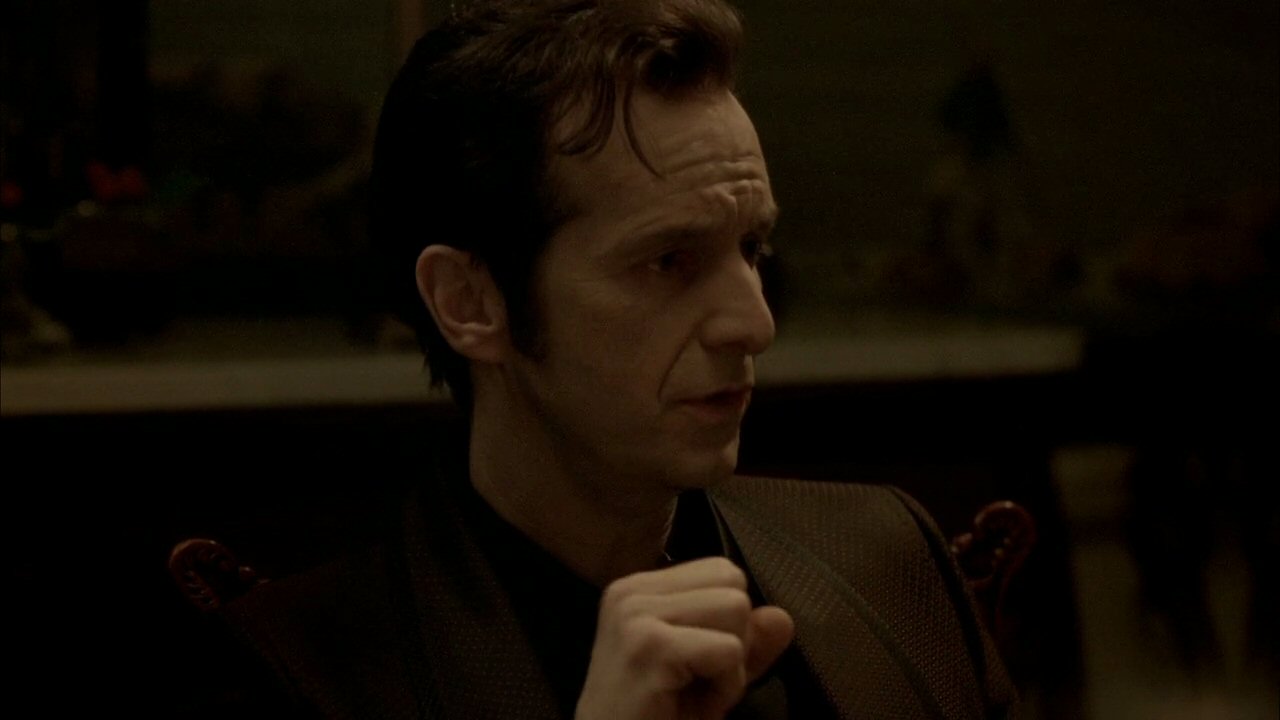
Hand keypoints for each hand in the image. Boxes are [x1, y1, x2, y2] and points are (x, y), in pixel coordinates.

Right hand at [575, 557, 794, 719]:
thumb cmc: (653, 715)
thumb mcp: (707, 672)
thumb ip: (745, 641)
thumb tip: (782, 616)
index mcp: (638, 588)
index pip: (722, 570)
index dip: (728, 621)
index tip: (695, 662)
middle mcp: (631, 591)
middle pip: (733, 583)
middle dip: (733, 637)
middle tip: (695, 680)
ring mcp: (636, 615)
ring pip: (736, 608)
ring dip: (731, 663)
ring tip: (693, 689)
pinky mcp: (650, 646)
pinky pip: (730, 649)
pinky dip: (727, 686)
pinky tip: (693, 703)